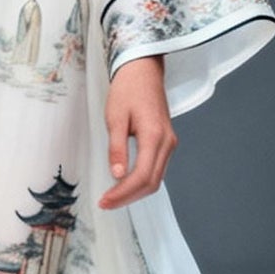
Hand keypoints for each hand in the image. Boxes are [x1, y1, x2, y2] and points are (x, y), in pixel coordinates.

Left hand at [98, 55, 177, 209]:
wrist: (143, 70)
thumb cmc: (127, 89)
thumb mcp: (115, 118)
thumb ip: (117, 148)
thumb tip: (117, 174)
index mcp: (154, 136)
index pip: (141, 176)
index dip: (123, 193)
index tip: (104, 201)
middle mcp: (167, 142)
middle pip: (151, 183)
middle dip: (128, 197)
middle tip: (106, 203)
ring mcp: (169, 143)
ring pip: (156, 179)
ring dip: (135, 192)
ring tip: (113, 197)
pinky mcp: (166, 142)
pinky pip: (156, 169)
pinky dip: (141, 181)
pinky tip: (124, 183)